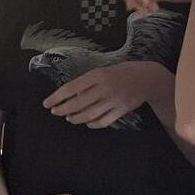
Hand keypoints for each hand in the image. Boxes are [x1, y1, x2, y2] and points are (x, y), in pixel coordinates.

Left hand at [43, 61, 171, 127]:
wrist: (148, 78)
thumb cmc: (122, 72)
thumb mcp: (103, 71)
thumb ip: (87, 82)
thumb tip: (71, 96)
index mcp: (97, 75)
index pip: (71, 88)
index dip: (57, 97)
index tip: (47, 103)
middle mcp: (104, 88)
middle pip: (78, 103)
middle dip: (63, 109)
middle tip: (55, 112)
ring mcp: (114, 100)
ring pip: (89, 114)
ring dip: (76, 118)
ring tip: (69, 118)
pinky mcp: (121, 110)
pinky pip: (103, 121)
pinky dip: (93, 124)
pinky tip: (87, 123)